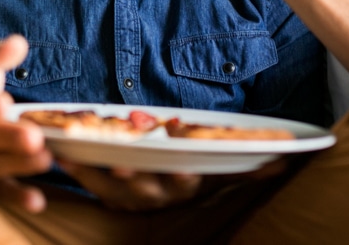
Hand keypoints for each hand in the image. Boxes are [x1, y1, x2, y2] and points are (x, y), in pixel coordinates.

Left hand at [58, 156, 288, 211]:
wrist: (171, 180)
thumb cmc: (200, 166)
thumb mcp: (225, 168)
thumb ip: (251, 166)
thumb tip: (286, 160)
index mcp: (186, 185)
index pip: (185, 181)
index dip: (181, 174)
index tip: (180, 162)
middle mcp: (158, 195)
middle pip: (143, 185)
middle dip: (131, 172)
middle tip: (119, 158)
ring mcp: (131, 196)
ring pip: (112, 185)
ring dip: (95, 170)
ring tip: (78, 154)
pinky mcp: (109, 193)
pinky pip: (90, 183)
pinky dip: (77, 168)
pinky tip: (62, 152)